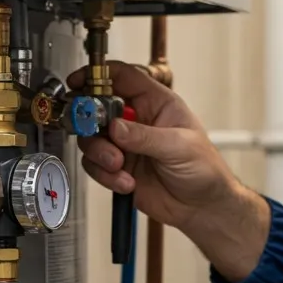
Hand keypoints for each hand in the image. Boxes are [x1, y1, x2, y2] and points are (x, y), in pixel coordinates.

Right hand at [69, 61, 271, 282]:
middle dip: (92, 124)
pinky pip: (96, 166)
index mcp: (156, 103)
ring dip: (100, 154)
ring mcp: (126, 145)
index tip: (78, 82)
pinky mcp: (118, 169)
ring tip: (119, 166)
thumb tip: (116, 127)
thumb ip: (145, 136)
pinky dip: (106, 176)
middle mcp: (137, 121)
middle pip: (97, 109)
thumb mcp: (179, 146)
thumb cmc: (204, 169)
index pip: (123, 78)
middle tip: (99, 137)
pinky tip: (127, 182)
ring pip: (92, 139)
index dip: (98, 75)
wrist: (202, 207)